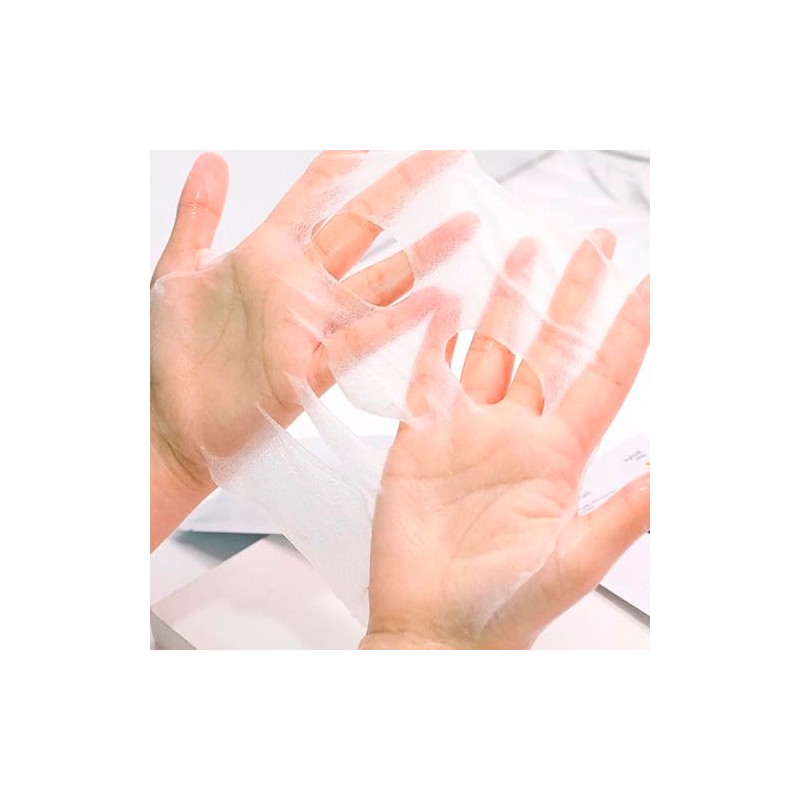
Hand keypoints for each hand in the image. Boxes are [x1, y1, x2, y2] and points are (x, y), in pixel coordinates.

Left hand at [150, 151, 473, 510]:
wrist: (165, 423)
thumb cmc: (166, 354)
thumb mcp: (176, 272)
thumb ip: (198, 217)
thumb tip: (211, 159)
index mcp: (266, 256)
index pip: (316, 198)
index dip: (346, 164)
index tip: (382, 135)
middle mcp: (298, 285)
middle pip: (361, 227)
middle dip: (403, 190)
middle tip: (445, 157)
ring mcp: (311, 325)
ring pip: (377, 280)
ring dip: (423, 254)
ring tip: (465, 224)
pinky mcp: (313, 368)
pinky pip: (362, 339)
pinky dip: (399, 320)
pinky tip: (435, 300)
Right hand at [362, 233, 649, 648]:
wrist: (431, 626)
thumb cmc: (503, 606)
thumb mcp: (575, 557)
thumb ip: (628, 512)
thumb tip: (682, 477)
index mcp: (557, 458)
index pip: (601, 377)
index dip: (626, 330)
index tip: (649, 286)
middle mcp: (515, 435)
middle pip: (550, 348)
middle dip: (572, 295)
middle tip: (592, 245)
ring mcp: (466, 432)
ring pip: (492, 350)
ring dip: (507, 302)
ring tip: (523, 254)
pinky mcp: (419, 440)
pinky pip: (428, 377)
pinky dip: (435, 339)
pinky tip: (445, 305)